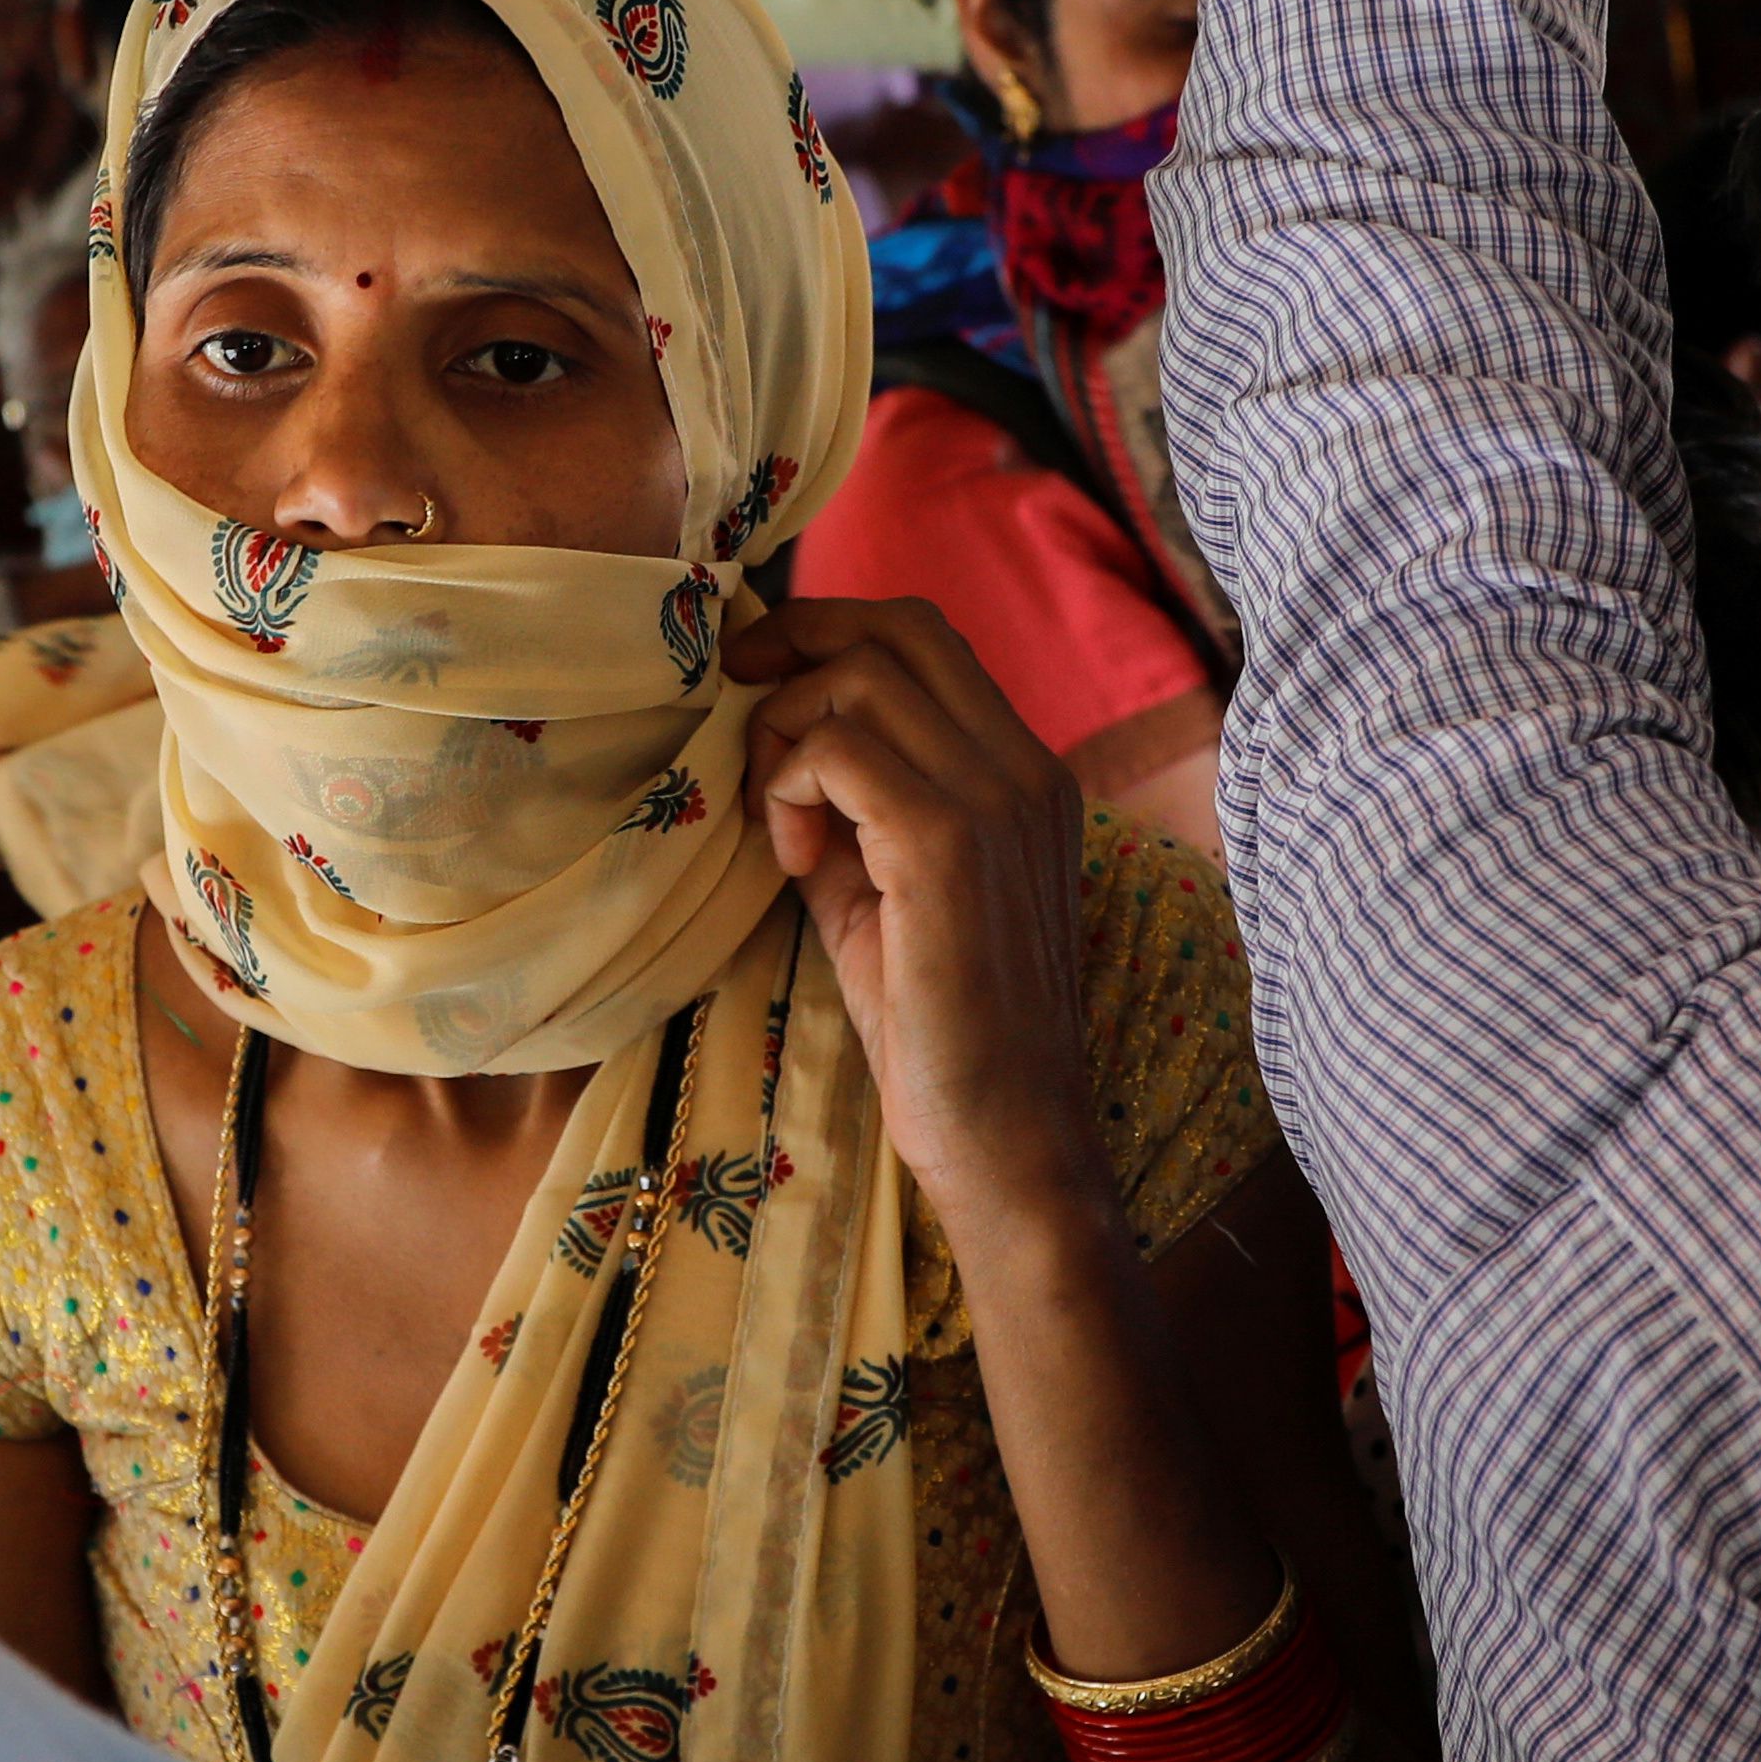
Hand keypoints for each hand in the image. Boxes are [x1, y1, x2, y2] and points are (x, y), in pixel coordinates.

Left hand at [732, 597, 1115, 1244]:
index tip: (757, 674)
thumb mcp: (884, 891)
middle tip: (735, 700)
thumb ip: (850, 809)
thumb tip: (773, 742)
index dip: (830, 630)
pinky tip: (794, 861)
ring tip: (781, 828)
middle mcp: (1025, 767)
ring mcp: (997, 799)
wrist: (1004, 1133)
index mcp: (1025, 772)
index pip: (927, 637)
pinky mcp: (948, 844)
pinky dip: (789, 787)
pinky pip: (840, 749)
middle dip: (796, 644)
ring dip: (786, 737)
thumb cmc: (939, 1028)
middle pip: (898, 628)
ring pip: (861, 680)